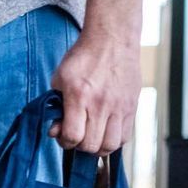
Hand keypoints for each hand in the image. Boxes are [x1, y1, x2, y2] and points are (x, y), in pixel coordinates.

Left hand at [51, 30, 138, 154]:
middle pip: (91, 145)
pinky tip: (105, 132)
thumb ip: (56, 107)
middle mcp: (101, 104)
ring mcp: (120, 106)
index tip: (62, 134)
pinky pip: (126, 136)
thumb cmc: (83, 58)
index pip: (73, 136)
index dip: (64, 141)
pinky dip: (114, 140)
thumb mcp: (60, 79)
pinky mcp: (132, 106)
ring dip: (98, 147)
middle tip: (77, 135)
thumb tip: (55, 131)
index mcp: (80, 96)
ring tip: (92, 137)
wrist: (112, 40)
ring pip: (111, 145)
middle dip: (80, 146)